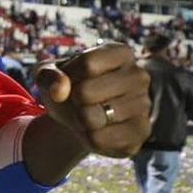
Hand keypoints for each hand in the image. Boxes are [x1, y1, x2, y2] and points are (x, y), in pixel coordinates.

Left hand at [34, 43, 150, 157]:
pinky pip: (99, 139)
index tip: (70, 79)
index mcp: (121, 53)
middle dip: (72, 100)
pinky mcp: (140, 132)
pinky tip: (95, 130)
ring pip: (92, 118)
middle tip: (78, 101)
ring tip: (87, 115)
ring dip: (78, 120)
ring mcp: (144, 105)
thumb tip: (60, 91)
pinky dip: (87, 138)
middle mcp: (139, 75)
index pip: (87, 63)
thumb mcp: (49, 74)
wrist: (79, 117)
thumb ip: (49, 75)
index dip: (67, 76)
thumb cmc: (67, 87)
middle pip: (86, 92)